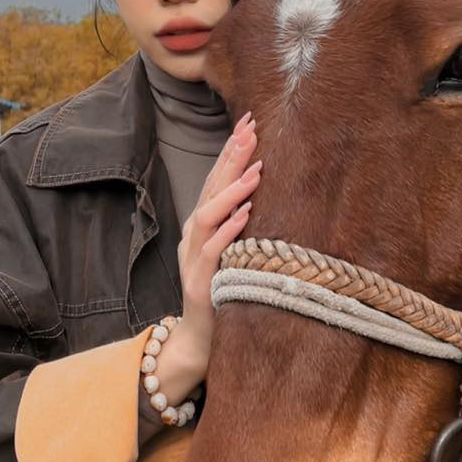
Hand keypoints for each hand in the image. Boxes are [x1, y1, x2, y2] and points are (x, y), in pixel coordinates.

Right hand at [175, 111, 261, 368]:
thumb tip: (267, 186)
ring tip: (255, 170)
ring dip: (231, 191)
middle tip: (251, 129)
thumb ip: (242, 219)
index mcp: (203, 226)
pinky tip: (246, 215)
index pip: (216, 180)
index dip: (230, 151)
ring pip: (207, 216)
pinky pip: (212, 253)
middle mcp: (195, 236)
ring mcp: (193, 259)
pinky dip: (228, 231)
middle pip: (210, 188)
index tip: (250, 122)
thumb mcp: (234, 248)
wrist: (201, 339)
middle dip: (230, 158)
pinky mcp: (201, 284)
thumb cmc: (224, 289)